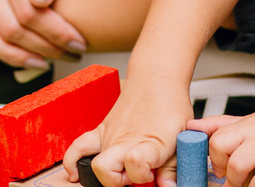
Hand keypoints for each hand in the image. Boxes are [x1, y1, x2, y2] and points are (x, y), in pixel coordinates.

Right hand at [62, 80, 192, 186]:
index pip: (136, 163)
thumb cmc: (170, 106)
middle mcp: (124, 141)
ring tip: (119, 172)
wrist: (156, 79)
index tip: (151, 172)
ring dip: (104, 175)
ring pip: (93, 165)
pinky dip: (72, 163)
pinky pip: (76, 148)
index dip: (141, 174)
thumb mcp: (182, 136)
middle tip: (135, 176)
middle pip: (106, 172)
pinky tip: (76, 174)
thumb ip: (173, 166)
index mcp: (148, 144)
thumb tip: (168, 186)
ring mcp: (109, 137)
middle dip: (119, 182)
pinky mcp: (100, 131)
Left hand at [188, 110, 254, 186]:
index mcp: (250, 123)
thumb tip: (191, 126)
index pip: (219, 140)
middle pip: (237, 163)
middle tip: (237, 184)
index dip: (218, 160)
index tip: (222, 170)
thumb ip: (219, 126)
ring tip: (254, 184)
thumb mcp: (248, 122)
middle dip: (234, 180)